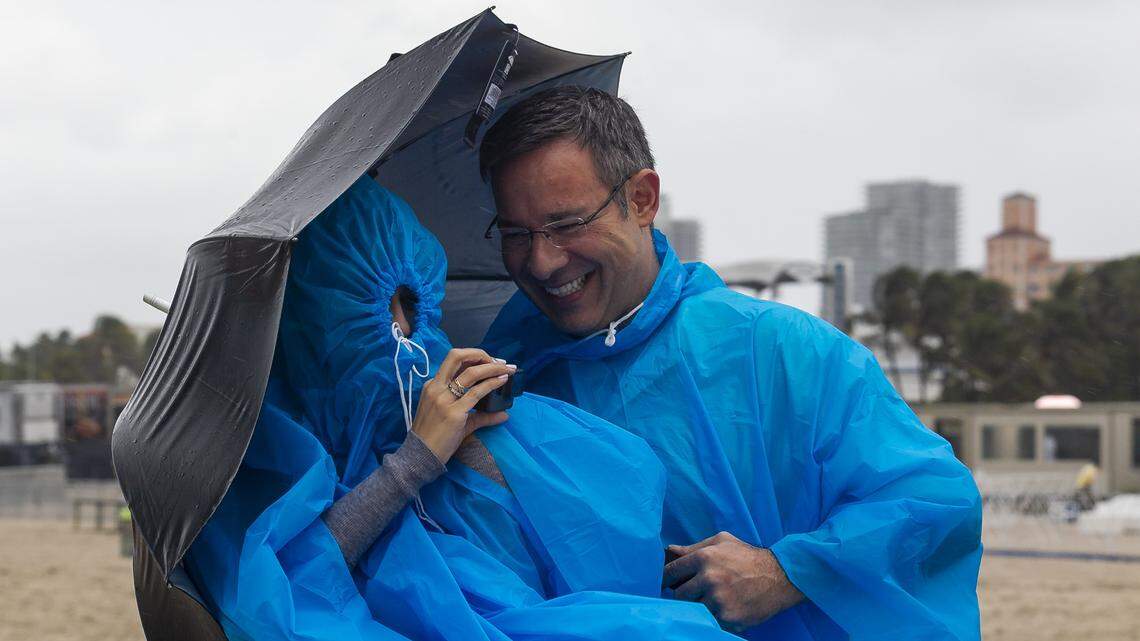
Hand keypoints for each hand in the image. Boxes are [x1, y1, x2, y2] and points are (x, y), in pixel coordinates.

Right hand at [412, 348, 513, 461]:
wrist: (422, 456)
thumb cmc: (435, 437)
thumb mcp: (456, 420)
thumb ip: (480, 415)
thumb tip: (504, 414)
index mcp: (432, 385)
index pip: (454, 361)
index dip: (474, 356)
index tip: (490, 361)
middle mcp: (436, 388)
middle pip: (457, 356)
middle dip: (480, 354)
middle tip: (498, 362)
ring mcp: (444, 399)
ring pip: (471, 373)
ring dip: (492, 367)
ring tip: (507, 369)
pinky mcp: (454, 413)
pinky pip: (477, 392)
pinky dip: (492, 383)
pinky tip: (502, 381)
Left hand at [663, 531, 803, 632]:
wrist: (780, 577)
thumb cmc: (747, 556)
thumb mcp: (721, 542)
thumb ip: (693, 547)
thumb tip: (670, 550)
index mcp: (704, 558)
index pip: (671, 572)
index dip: (666, 578)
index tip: (666, 582)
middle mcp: (709, 580)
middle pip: (679, 595)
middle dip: (685, 593)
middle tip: (695, 591)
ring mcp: (718, 601)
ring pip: (694, 609)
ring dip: (700, 605)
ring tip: (714, 597)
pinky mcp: (728, 618)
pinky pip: (711, 619)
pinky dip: (715, 615)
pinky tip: (726, 606)